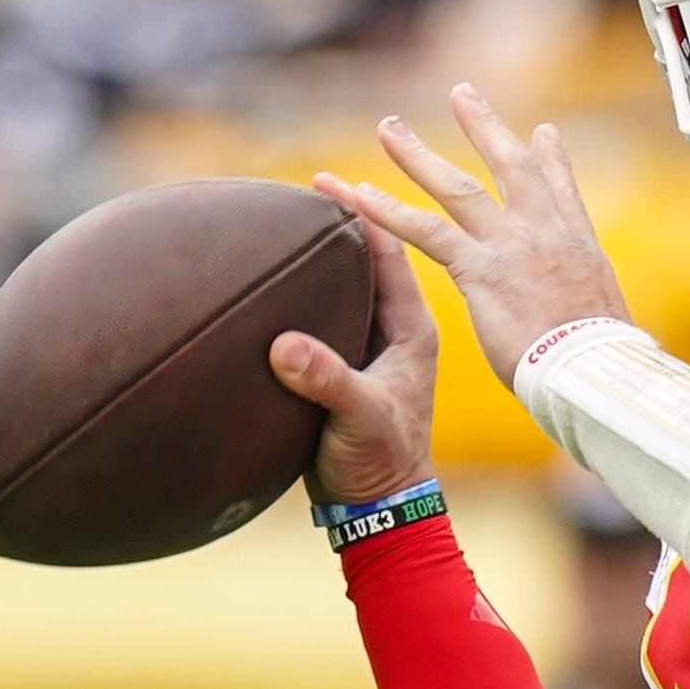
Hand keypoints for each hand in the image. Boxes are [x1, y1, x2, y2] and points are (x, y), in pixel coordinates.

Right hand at [269, 182, 438, 503]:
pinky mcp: (348, 367)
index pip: (390, 254)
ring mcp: (372, 348)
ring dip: (324, 254)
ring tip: (291, 219)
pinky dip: (307, 290)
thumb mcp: (357, 418)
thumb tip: (285, 345)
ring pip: (349, 285)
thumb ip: (326, 380)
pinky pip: (328, 314)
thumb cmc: (381, 462)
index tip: (327, 180)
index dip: (361, 214)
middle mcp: (396, 330)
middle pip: (370, 260)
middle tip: (307, 182)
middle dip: (341, 222)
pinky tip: (278, 280)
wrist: (381, 508)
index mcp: (411, 330)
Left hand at [344, 82, 633, 385]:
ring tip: (387, 127)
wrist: (592, 369)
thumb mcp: (609, 319)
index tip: (542, 133)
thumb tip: (609, 325)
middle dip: (485, 126)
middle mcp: (545, 233)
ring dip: (418, 155)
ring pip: (457, 187)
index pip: (562, 190)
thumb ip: (592, 304)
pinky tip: (356, 195)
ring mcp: (511, 245)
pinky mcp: (480, 269)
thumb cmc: (600, 363)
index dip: (552, 159)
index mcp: (579, 246)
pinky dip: (388, 211)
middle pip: (511, 166)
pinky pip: (425, 231)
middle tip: (462, 92)